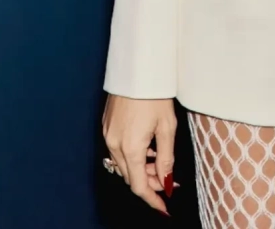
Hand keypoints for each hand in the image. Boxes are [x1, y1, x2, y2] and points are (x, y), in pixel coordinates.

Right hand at [101, 94, 177, 214]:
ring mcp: (108, 134)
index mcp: (130, 148)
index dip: (152, 199)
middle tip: (168, 179)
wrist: (138, 67)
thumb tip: (167, 181)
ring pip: (123, 164)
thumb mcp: (167, 126)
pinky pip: (117, 149)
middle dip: (149, 182)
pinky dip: (132, 154)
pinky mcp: (106, 125)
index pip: (138, 185)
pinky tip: (147, 146)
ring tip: (159, 161)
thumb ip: (166, 157)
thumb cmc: (155, 93)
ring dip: (140, 168)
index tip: (164, 207)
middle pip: (130, 176)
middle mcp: (114, 144)